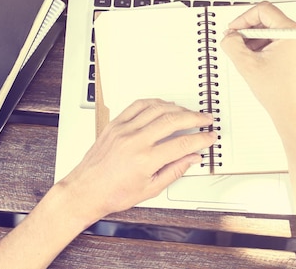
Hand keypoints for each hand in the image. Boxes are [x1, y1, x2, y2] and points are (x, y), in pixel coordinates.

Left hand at [60, 99, 215, 219]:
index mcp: (145, 160)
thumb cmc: (113, 193)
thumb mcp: (150, 189)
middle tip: (206, 119)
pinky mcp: (115, 124)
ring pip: (156, 109)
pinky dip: (154, 102)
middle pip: (172, 121)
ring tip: (189, 112)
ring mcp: (123, 130)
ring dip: (177, 108)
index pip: (182, 144)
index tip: (209, 137)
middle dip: (194, 117)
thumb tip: (192, 158)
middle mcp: (134, 141)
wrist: (86, 190)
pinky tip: (164, 105)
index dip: (201, 139)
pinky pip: (137, 105)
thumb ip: (174, 171)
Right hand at [220, 2, 295, 131]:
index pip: (264, 10)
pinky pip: (283, 40)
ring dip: (258, 39)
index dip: (243, 19)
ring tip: (248, 55)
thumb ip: (232, 44)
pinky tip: (259, 60)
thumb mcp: (247, 65)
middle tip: (237, 43)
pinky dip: (268, 46)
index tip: (234, 29)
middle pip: (270, 19)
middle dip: (250, 31)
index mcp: (295, 33)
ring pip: (275, 30)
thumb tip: (229, 35)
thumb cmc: (281, 95)